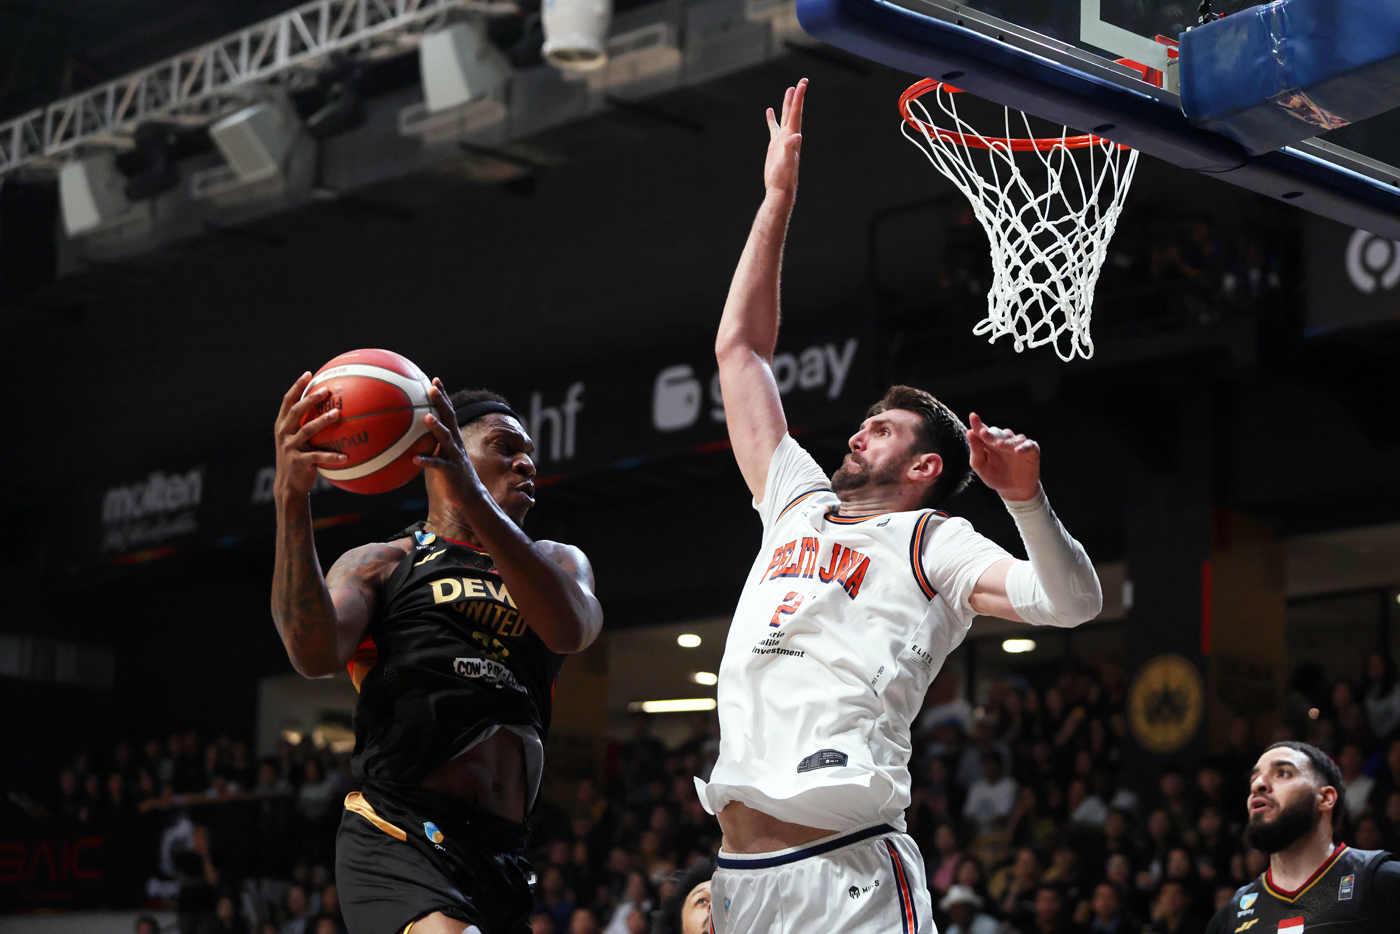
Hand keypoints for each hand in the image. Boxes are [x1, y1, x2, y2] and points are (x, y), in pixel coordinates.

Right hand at [273, 373, 346, 496]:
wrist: (289, 485)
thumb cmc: (299, 459)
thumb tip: (333, 409)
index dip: (296, 386)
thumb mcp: (299, 441)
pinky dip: (332, 456)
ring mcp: (290, 447)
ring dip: (323, 421)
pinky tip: (346, 456)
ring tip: (337, 414)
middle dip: (310, 399)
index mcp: (283, 425)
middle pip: (296, 411)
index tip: (308, 374)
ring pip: (307, 430)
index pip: (287, 402)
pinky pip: (318, 456)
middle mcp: (284, 434)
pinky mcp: (298, 462)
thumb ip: (308, 425)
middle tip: (326, 390)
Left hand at [414, 378, 485, 500]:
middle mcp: (455, 443)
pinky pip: (437, 465)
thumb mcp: (441, 455)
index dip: (443, 396)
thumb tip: (407, 436)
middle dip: (442, 402)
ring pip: (446, 438)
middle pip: (449, 418)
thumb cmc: (451, 474)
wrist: (469, 496)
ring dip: (437, 427)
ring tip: (427, 418)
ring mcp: (454, 456)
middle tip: (432, 388)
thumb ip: (429, 444)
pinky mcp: (450, 471)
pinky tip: (414, 459)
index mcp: (453, 437)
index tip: (435, 380)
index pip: (448, 412)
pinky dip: (426, 461)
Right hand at [764, 78, 806, 196]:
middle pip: (793, 111)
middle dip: (797, 96)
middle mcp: (790, 136)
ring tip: (789, 89)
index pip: (796, 113)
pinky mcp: (775, 146)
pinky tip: (770, 111)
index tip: (802, 83)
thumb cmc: (784, 177)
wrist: (780, 189)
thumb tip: (796, 136)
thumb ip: (791, 149)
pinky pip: (774, 128)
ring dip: (787, 104)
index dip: (799, 97)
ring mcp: (782, 140)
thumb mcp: (787, 162)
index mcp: (792, 136)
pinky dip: (772, 119)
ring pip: (785, 117)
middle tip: (801, 81)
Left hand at [967, 412, 1039, 501]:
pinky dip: (1024, 447)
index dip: (978, 424)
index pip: (983, 430)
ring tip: (999, 444)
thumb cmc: (995, 476)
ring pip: (1013, 438)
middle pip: (997, 433)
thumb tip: (969, 433)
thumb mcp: (981, 467)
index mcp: (990, 443)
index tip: (973, 416)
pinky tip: (1017, 451)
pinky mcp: (1031, 450)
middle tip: (983, 433)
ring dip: (1006, 441)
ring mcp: (1018, 444)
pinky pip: (1029, 445)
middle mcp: (1004, 440)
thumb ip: (976, 452)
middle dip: (990, 433)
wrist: (1014, 490)